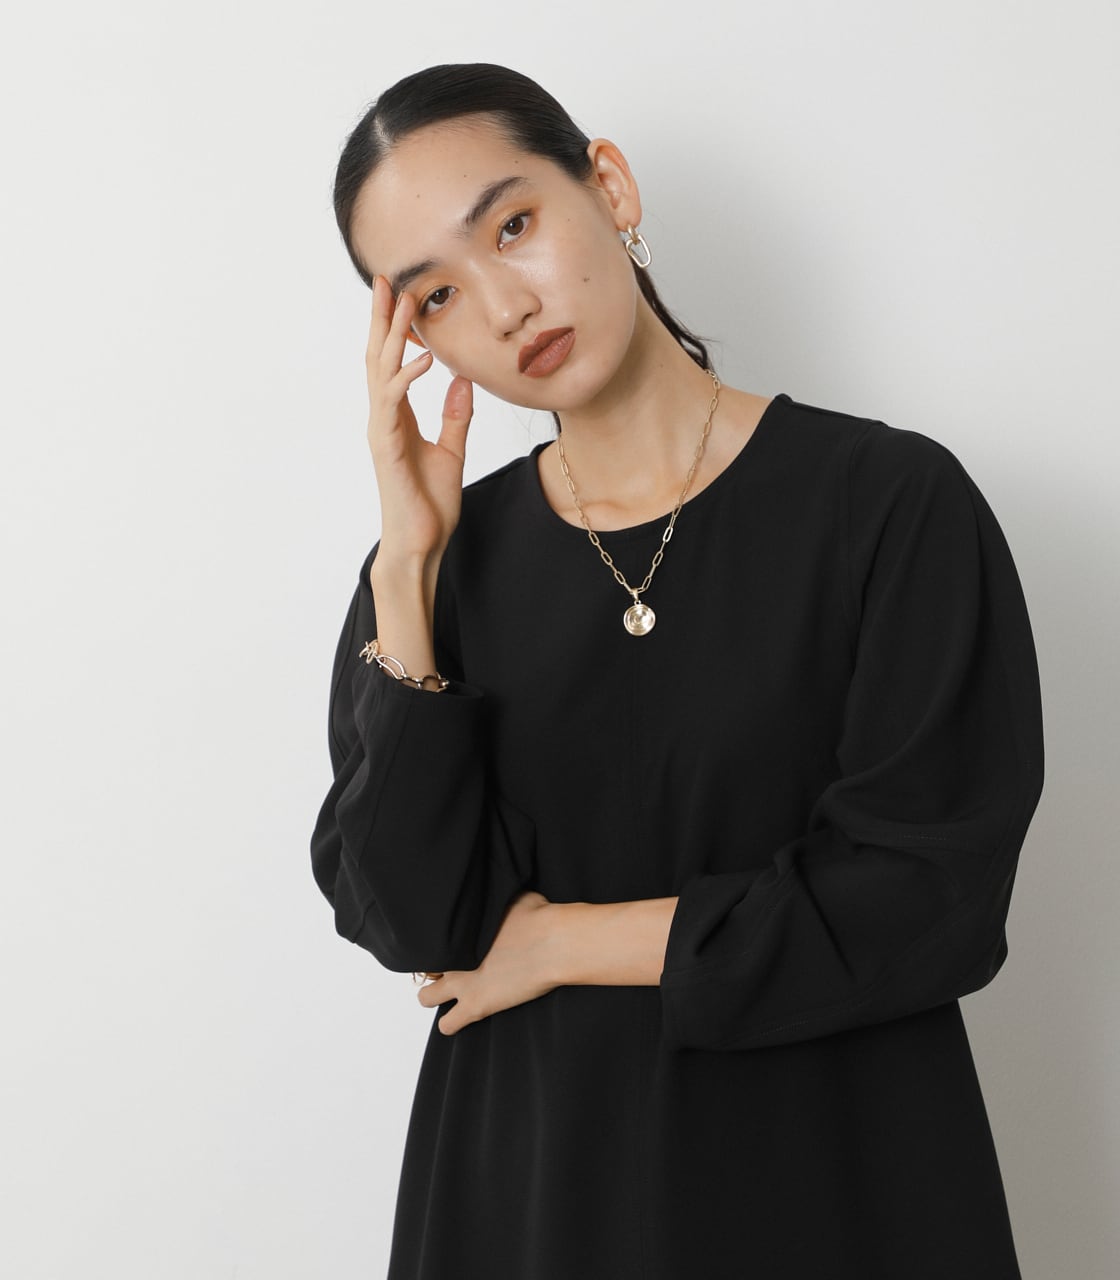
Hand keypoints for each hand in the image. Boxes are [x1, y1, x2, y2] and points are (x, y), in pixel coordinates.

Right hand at [365, 275, 474, 561]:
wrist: (421, 543)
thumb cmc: (431, 504)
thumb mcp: (452, 451)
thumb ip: (456, 416)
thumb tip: (464, 381)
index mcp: (397, 418)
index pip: (392, 363)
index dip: (394, 329)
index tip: (401, 295)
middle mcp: (384, 419)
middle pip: (378, 358)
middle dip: (382, 318)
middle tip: (388, 280)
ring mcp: (382, 431)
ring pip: (381, 373)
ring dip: (392, 335)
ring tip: (406, 302)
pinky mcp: (387, 448)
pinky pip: (394, 405)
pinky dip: (407, 378)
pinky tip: (425, 358)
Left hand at [416, 891, 559, 1035]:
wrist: (552, 944)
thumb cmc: (539, 916)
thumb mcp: (511, 897)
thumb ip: (494, 903)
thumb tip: (496, 897)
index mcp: (459, 929)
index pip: (432, 937)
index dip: (445, 943)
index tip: (458, 945)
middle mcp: (452, 956)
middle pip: (423, 967)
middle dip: (435, 969)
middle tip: (455, 969)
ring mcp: (460, 983)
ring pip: (426, 998)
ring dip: (437, 997)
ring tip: (458, 995)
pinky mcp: (474, 1006)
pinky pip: (447, 1025)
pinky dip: (452, 1023)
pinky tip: (467, 1015)